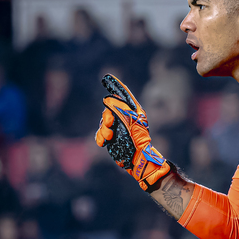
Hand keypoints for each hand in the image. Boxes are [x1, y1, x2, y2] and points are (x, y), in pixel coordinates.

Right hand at [95, 74, 170, 190]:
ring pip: (103, 122)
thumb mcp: (129, 121)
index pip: (123, 95)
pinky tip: (104, 143)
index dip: (115, 85)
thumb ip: (119, 109)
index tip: (106, 78)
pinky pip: (100, 133)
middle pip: (109, 108)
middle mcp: (124, 117)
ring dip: (104, 130)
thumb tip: (108, 99)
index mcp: (133, 111)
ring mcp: (117, 128)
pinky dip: (100, 137)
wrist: (137, 159)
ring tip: (110, 137)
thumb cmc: (138, 140)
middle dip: (107, 117)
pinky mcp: (111, 138)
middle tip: (110, 124)